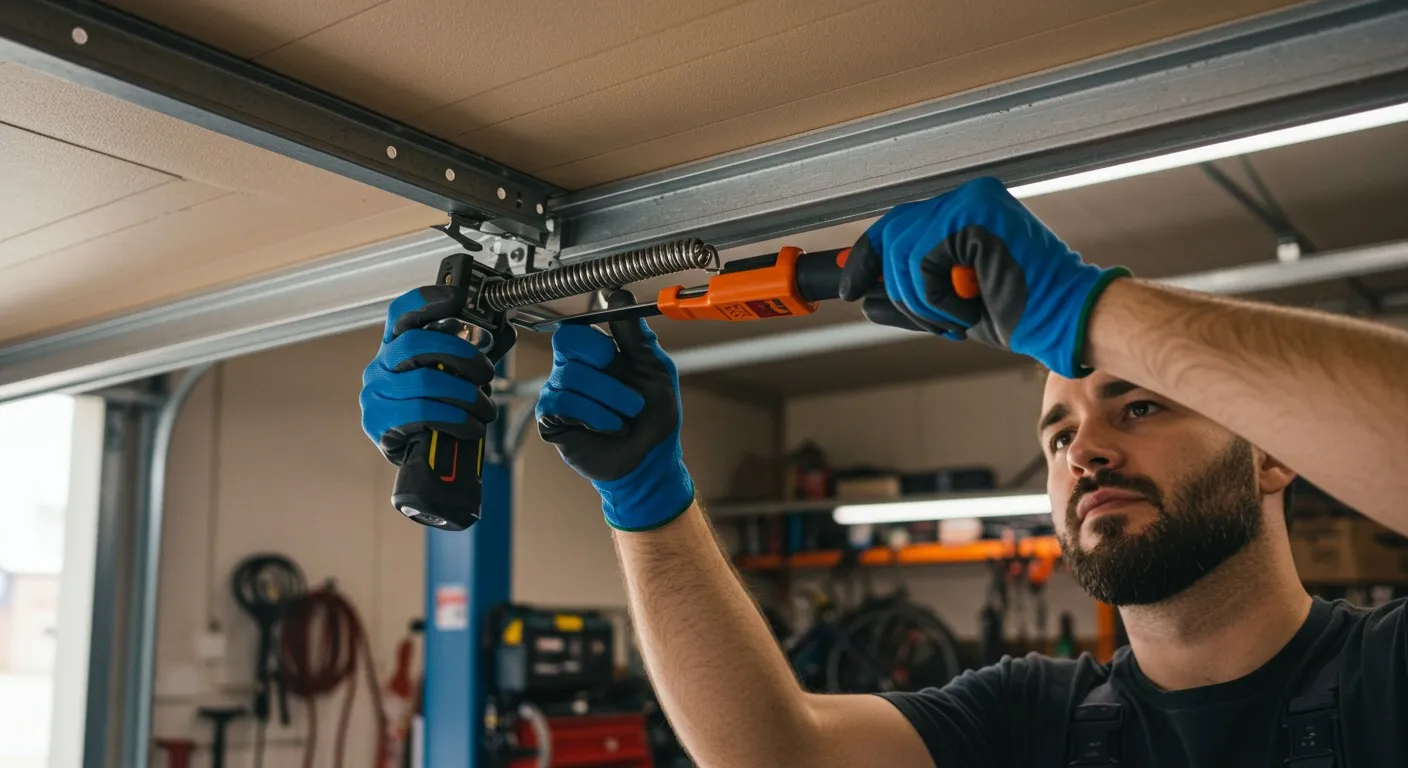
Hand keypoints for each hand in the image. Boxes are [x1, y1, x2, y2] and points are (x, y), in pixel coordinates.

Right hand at [360, 287, 496, 464]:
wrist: (420, 458)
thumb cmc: (437, 410)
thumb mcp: (448, 377)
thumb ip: (464, 355)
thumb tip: (500, 334)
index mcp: (396, 347)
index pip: (401, 313)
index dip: (426, 300)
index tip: (457, 297)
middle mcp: (379, 365)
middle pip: (416, 344)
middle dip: (460, 354)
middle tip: (486, 372)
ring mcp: (375, 393)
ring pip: (425, 382)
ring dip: (466, 395)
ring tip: (485, 409)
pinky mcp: (377, 421)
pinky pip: (422, 413)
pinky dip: (456, 419)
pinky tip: (471, 427)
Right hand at [536, 291, 694, 531]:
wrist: (651, 460)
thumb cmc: (654, 417)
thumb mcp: (654, 369)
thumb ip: (636, 336)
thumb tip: (619, 294)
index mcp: (596, 354)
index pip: (579, 326)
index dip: (597, 336)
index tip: (613, 350)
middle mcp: (573, 369)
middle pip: (565, 341)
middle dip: (601, 362)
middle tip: (620, 383)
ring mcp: (559, 394)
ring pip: (571, 375)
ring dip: (610, 397)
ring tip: (626, 415)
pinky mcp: (552, 420)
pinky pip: (563, 403)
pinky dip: (595, 414)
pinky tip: (610, 427)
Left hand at [839, 176, 1129, 377]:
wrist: (1061, 321)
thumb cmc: (1019, 313)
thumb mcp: (950, 308)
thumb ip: (910, 299)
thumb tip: (865, 297)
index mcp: (964, 213)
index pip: (898, 224)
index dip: (867, 257)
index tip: (848, 289)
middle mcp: (967, 198)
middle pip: (893, 234)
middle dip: (898, 288)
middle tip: (932, 321)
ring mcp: (971, 201)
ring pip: (902, 250)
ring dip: (921, 301)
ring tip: (958, 316)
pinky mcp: (975, 214)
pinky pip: (922, 258)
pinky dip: (936, 297)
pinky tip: (968, 307)